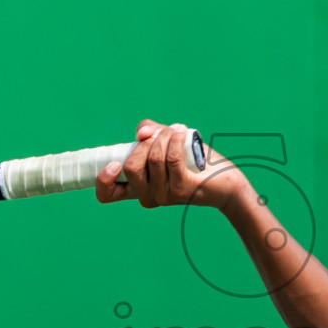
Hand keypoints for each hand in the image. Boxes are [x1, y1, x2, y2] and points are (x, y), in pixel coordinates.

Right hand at [93, 120, 245, 208]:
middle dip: (145, 143)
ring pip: (153, 159)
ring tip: (177, 131)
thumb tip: (141, 133)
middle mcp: (148, 196)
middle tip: (161, 136)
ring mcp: (165, 195)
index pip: (107, 195)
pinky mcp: (183, 189)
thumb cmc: (194, 162)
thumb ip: (150, 133)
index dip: (103, 180)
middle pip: (131, 167)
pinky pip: (171, 158)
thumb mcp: (167, 143)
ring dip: (164, 137)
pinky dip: (175, 139)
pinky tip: (182, 132)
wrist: (225, 180)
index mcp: (138, 188)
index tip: (113, 164)